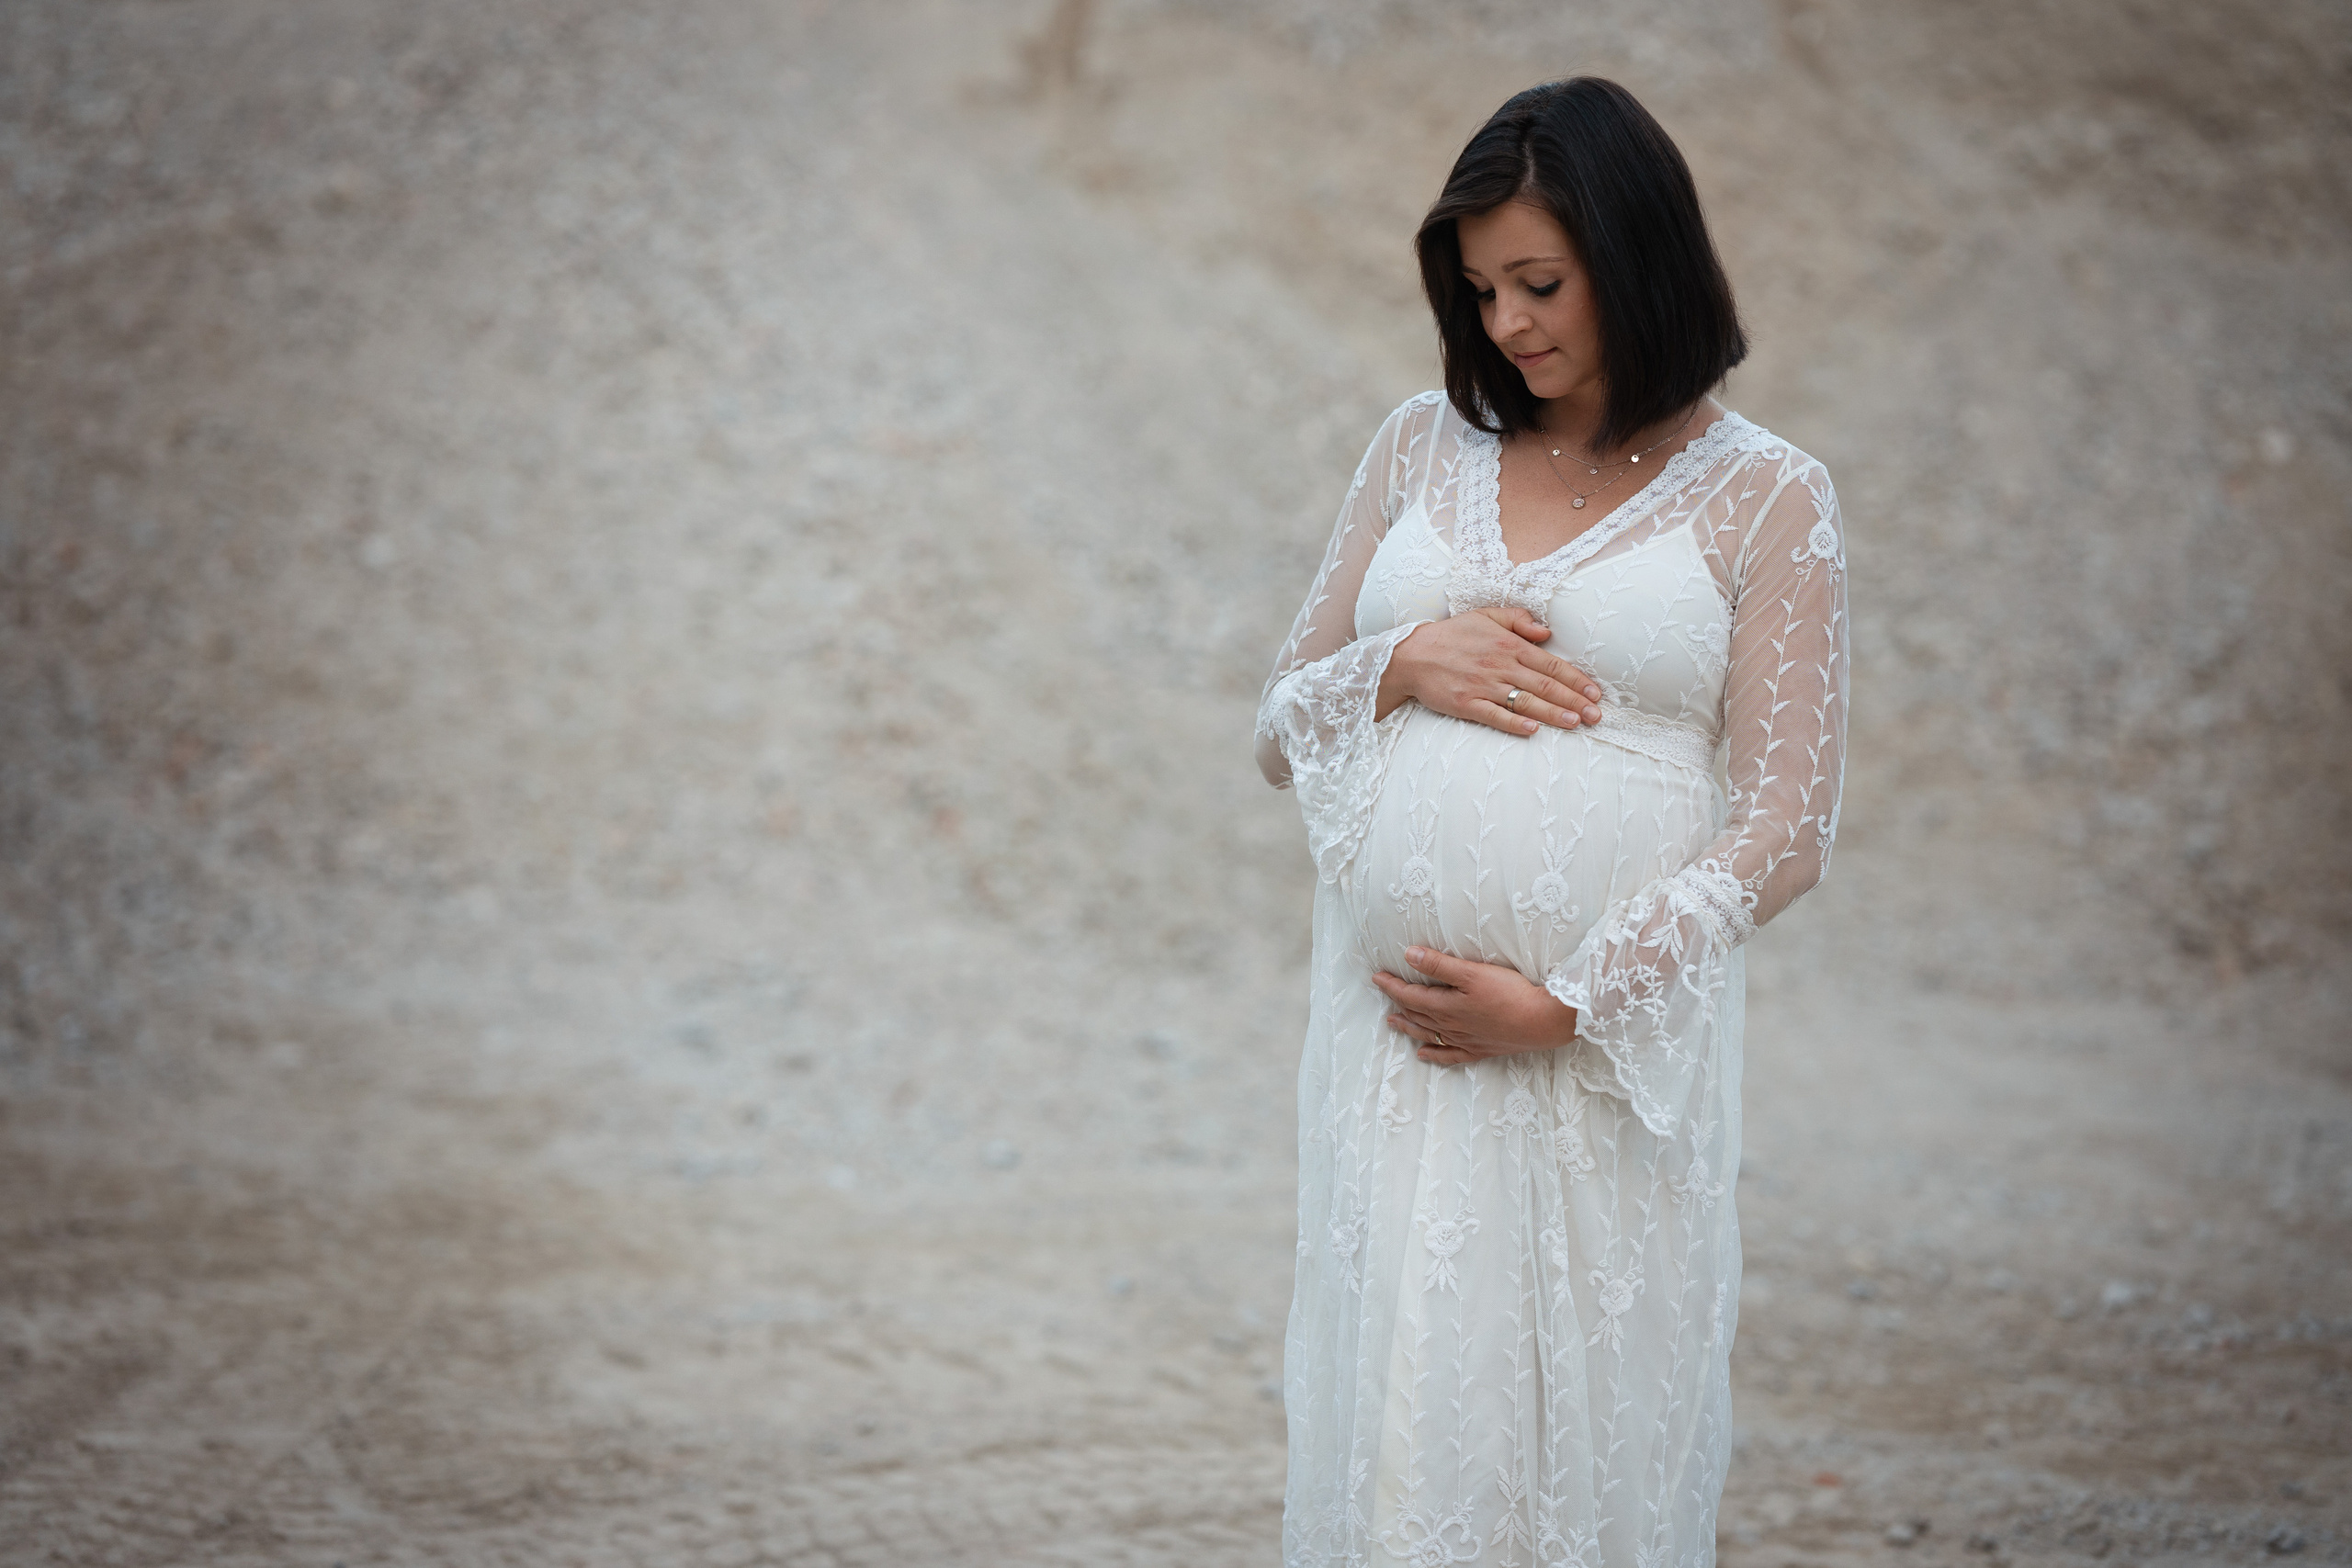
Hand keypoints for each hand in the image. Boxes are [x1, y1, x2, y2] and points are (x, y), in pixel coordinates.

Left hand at [1372, 946, 1579, 1065]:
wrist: (1541, 1022)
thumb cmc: (1509, 993)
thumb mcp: (1472, 973)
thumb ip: (1440, 965)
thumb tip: (1409, 955)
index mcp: (1446, 1006)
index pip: (1410, 995)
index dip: (1392, 986)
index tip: (1377, 977)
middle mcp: (1450, 1026)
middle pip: (1417, 1014)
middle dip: (1398, 1003)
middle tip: (1384, 993)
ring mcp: (1464, 1040)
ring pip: (1428, 1033)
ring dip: (1409, 1027)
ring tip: (1393, 1022)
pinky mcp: (1480, 1050)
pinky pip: (1449, 1054)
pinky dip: (1434, 1054)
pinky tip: (1423, 1054)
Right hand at [1377, 607, 1603, 735]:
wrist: (1411, 655)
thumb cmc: (1451, 635)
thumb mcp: (1485, 615)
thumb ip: (1518, 620)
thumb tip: (1547, 632)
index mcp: (1508, 644)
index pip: (1549, 664)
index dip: (1575, 679)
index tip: (1594, 692)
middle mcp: (1500, 665)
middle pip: (1544, 685)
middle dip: (1573, 700)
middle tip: (1595, 716)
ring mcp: (1483, 686)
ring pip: (1525, 701)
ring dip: (1552, 713)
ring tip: (1574, 723)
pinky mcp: (1466, 704)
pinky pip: (1495, 715)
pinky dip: (1515, 722)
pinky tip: (1534, 729)